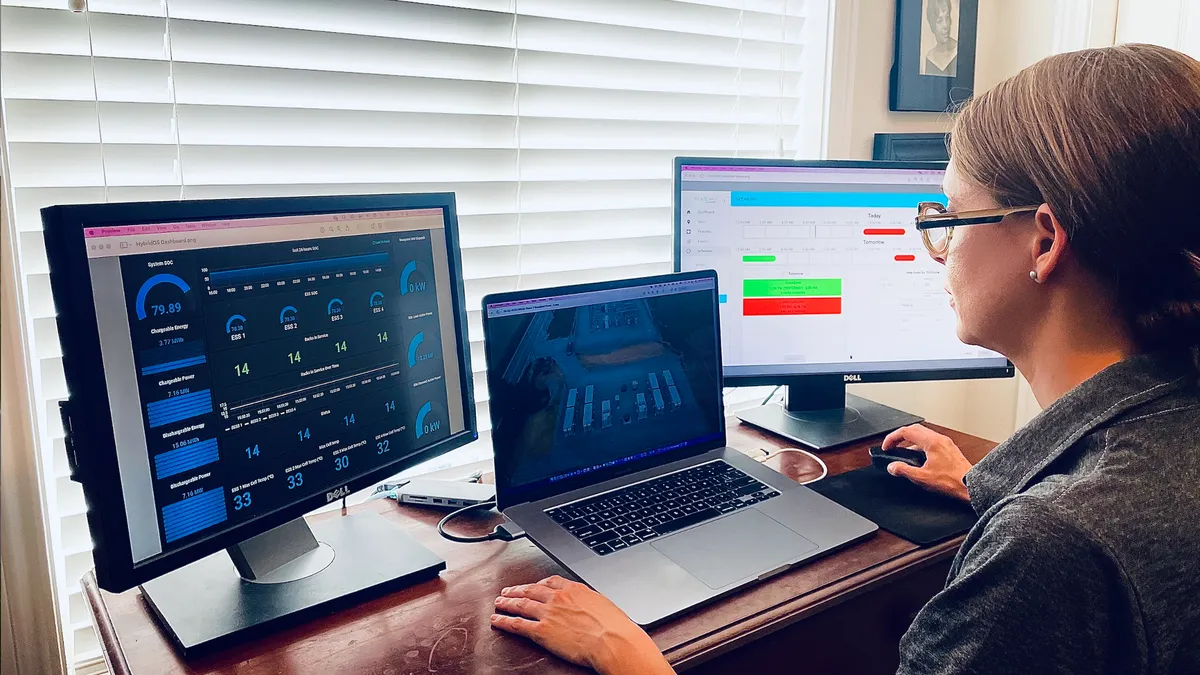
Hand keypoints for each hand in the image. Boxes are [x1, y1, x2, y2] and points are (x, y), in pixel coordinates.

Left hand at [491, 576, 674, 674]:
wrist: (612, 640)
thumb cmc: (614, 626)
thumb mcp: (603, 604)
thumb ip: (589, 600)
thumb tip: (588, 603)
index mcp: (574, 589)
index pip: (550, 582)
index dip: (537, 584)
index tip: (532, 586)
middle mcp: (558, 598)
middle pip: (531, 590)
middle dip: (517, 590)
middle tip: (507, 591)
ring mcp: (548, 613)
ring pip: (520, 604)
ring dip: (507, 602)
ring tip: (499, 602)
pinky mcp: (541, 631)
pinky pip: (518, 624)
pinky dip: (504, 621)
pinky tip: (497, 620)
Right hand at [881, 424, 972, 501]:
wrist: (971, 486)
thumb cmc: (952, 481)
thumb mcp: (922, 478)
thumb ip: (904, 470)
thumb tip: (892, 467)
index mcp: (931, 442)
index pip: (906, 431)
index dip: (892, 438)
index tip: (886, 446)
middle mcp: (939, 439)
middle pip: (914, 429)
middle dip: (900, 436)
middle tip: (892, 445)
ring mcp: (945, 443)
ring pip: (923, 434)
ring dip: (910, 439)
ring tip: (902, 450)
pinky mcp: (949, 449)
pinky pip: (931, 440)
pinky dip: (919, 444)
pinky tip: (918, 456)